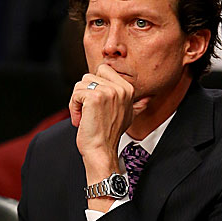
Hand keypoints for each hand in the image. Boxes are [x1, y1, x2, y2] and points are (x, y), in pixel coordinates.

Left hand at [69, 64, 147, 210]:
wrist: (102, 151)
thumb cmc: (110, 134)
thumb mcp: (129, 117)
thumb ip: (137, 105)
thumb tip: (147, 99)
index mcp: (128, 89)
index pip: (103, 69)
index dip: (95, 86)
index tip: (98, 105)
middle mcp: (120, 88)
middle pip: (89, 76)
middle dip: (84, 94)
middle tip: (90, 112)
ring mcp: (108, 92)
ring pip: (80, 84)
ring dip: (78, 102)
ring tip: (86, 117)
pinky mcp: (94, 97)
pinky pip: (75, 94)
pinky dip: (74, 108)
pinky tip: (81, 120)